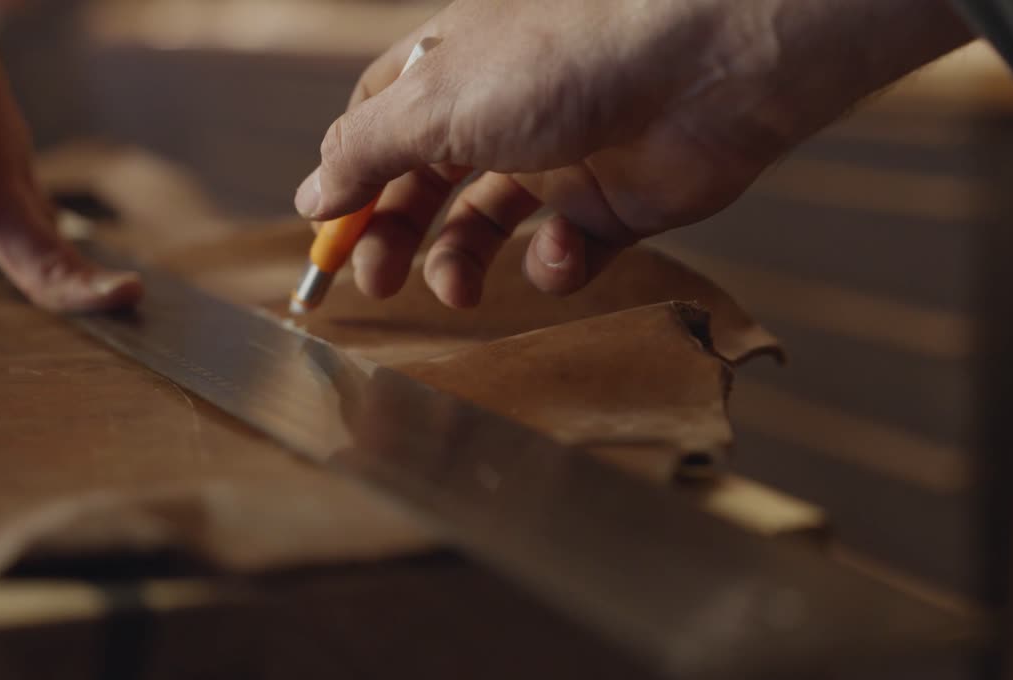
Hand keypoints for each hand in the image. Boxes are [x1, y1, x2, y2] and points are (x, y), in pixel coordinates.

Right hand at [296, 0, 972, 307]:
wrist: (702, 65)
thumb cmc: (561, 59)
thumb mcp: (435, 101)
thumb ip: (365, 151)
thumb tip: (310, 195)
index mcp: (451, 70)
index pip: (378, 126)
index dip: (347, 181)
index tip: (328, 239)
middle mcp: (500, 113)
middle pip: (424, 186)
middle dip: (394, 236)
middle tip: (378, 282)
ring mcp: (557, 159)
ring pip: (487, 227)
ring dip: (461, 263)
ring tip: (457, 288)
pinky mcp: (612, 206)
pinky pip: (564, 252)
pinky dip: (554, 265)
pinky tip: (560, 251)